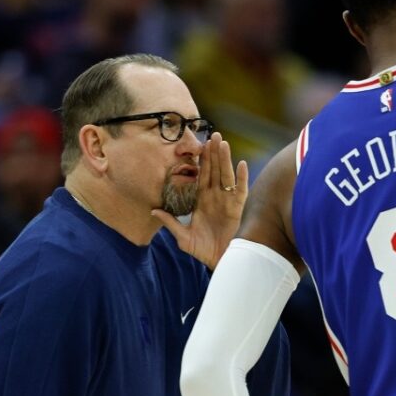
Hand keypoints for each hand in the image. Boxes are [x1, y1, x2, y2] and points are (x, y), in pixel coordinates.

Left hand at [153, 131, 248, 268]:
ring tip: (223, 142)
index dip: (200, 161)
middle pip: (214, 170)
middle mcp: (215, 197)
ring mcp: (227, 201)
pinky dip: (242, 178)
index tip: (198, 145)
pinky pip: (241, 190)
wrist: (219, 261)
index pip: (201, 175)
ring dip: (225, 159)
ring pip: (226, 175)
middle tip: (213, 134)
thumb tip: (153, 211)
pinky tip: (242, 164)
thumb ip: (171, 223)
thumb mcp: (182, 237)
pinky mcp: (237, 208)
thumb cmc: (202, 250)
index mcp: (202, 200)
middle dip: (214, 153)